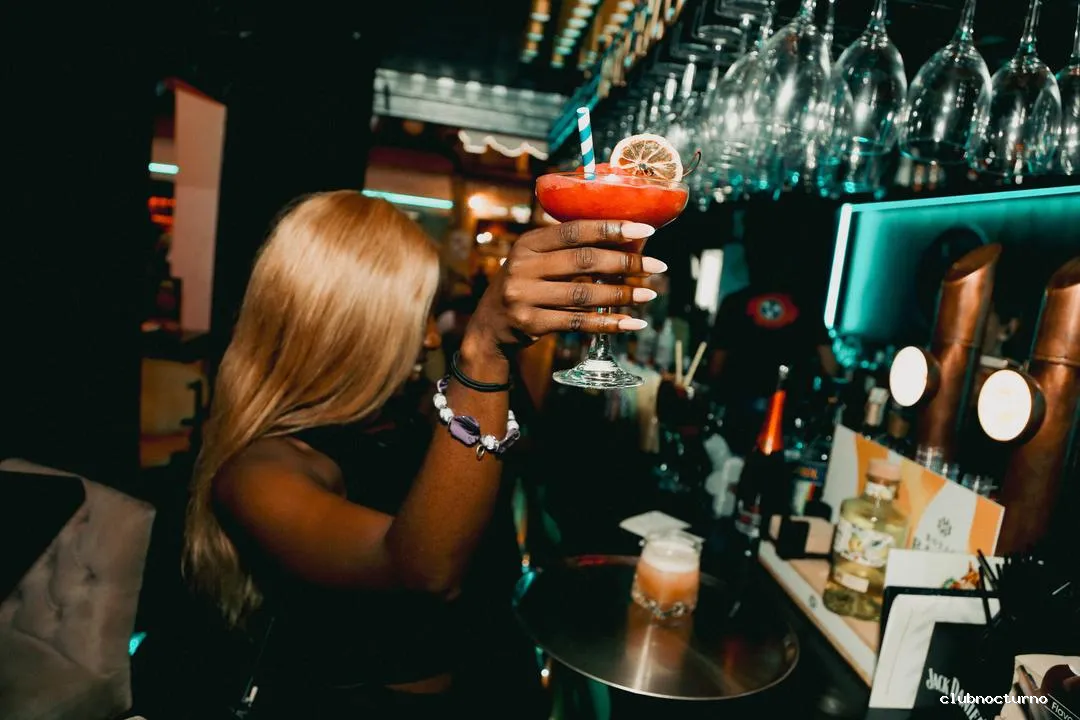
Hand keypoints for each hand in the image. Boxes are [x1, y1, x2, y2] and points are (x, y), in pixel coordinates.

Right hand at [462, 220, 665, 360]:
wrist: (490, 326)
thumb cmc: (526, 285)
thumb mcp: (535, 259)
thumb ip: (567, 249)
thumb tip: (625, 239)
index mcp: (528, 243)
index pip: (574, 230)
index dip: (611, 228)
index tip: (645, 229)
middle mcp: (523, 267)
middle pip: (583, 261)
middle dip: (625, 263)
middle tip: (657, 265)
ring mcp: (524, 296)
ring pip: (583, 295)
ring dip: (621, 295)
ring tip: (648, 294)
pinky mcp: (530, 323)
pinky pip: (577, 323)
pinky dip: (608, 324)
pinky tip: (631, 323)